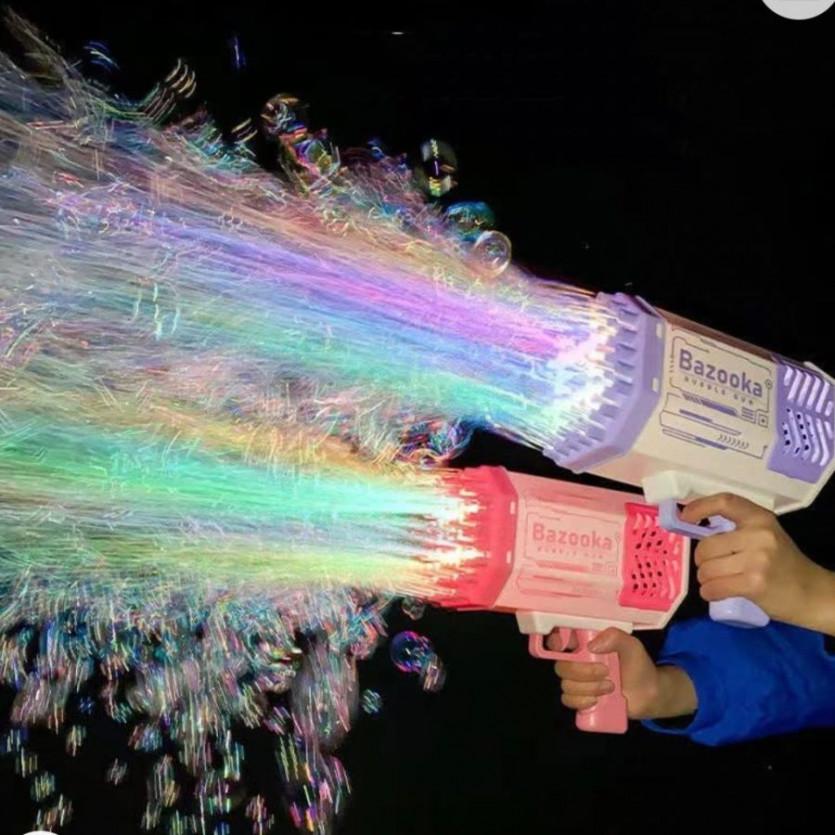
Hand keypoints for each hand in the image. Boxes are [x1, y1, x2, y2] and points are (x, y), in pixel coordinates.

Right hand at [548, 627, 696, 720]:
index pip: (560, 638)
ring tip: (609, 688)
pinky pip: (568, 700)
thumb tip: (592, 646)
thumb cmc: (638, 665)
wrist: (648, 693)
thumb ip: (615, 637)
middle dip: (583, 672)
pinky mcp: (581, 698)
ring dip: (588, 688)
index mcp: (585, 644)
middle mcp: (577, 661)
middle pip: (562, 666)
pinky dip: (580, 701)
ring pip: (566, 685)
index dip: (555, 641)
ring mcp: (578, 681)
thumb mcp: (631, 646)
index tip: (564, 647)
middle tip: (606, 672)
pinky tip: (596, 701)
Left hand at [681, 493, 834, 634]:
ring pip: (707, 569)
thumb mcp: (766, 535)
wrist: (812, 593)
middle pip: (706, 546)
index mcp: (760, 518)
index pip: (725, 502)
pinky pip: (713, 588)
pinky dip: (709, 592)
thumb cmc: (783, 563)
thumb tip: (692, 525)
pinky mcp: (754, 584)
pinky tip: (715, 593)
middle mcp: (758, 535)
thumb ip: (737, 529)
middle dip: (702, 560)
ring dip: (705, 579)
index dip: (699, 507)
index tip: (684, 517)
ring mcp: (757, 560)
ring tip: (718, 581)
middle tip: (712, 567)